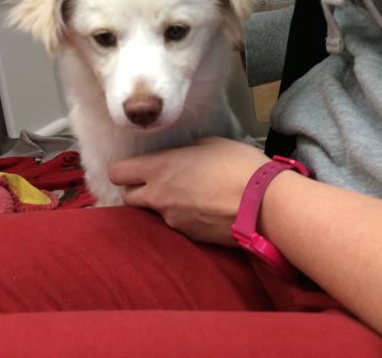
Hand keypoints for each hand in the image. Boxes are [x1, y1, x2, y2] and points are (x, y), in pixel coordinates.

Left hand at [108, 137, 268, 244]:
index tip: (136, 166)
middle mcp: (158, 196)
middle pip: (127, 197)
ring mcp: (172, 220)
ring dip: (163, 203)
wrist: (263, 204)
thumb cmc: (238, 165)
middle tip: (158, 180)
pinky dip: (183, 215)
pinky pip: (176, 223)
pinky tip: (204, 206)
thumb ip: (185, 151)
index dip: (124, 169)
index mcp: (159, 168)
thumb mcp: (210, 143)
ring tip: (190, 193)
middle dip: (137, 189)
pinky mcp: (188, 237)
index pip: (117, 173)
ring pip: (153, 211)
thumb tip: (180, 156)